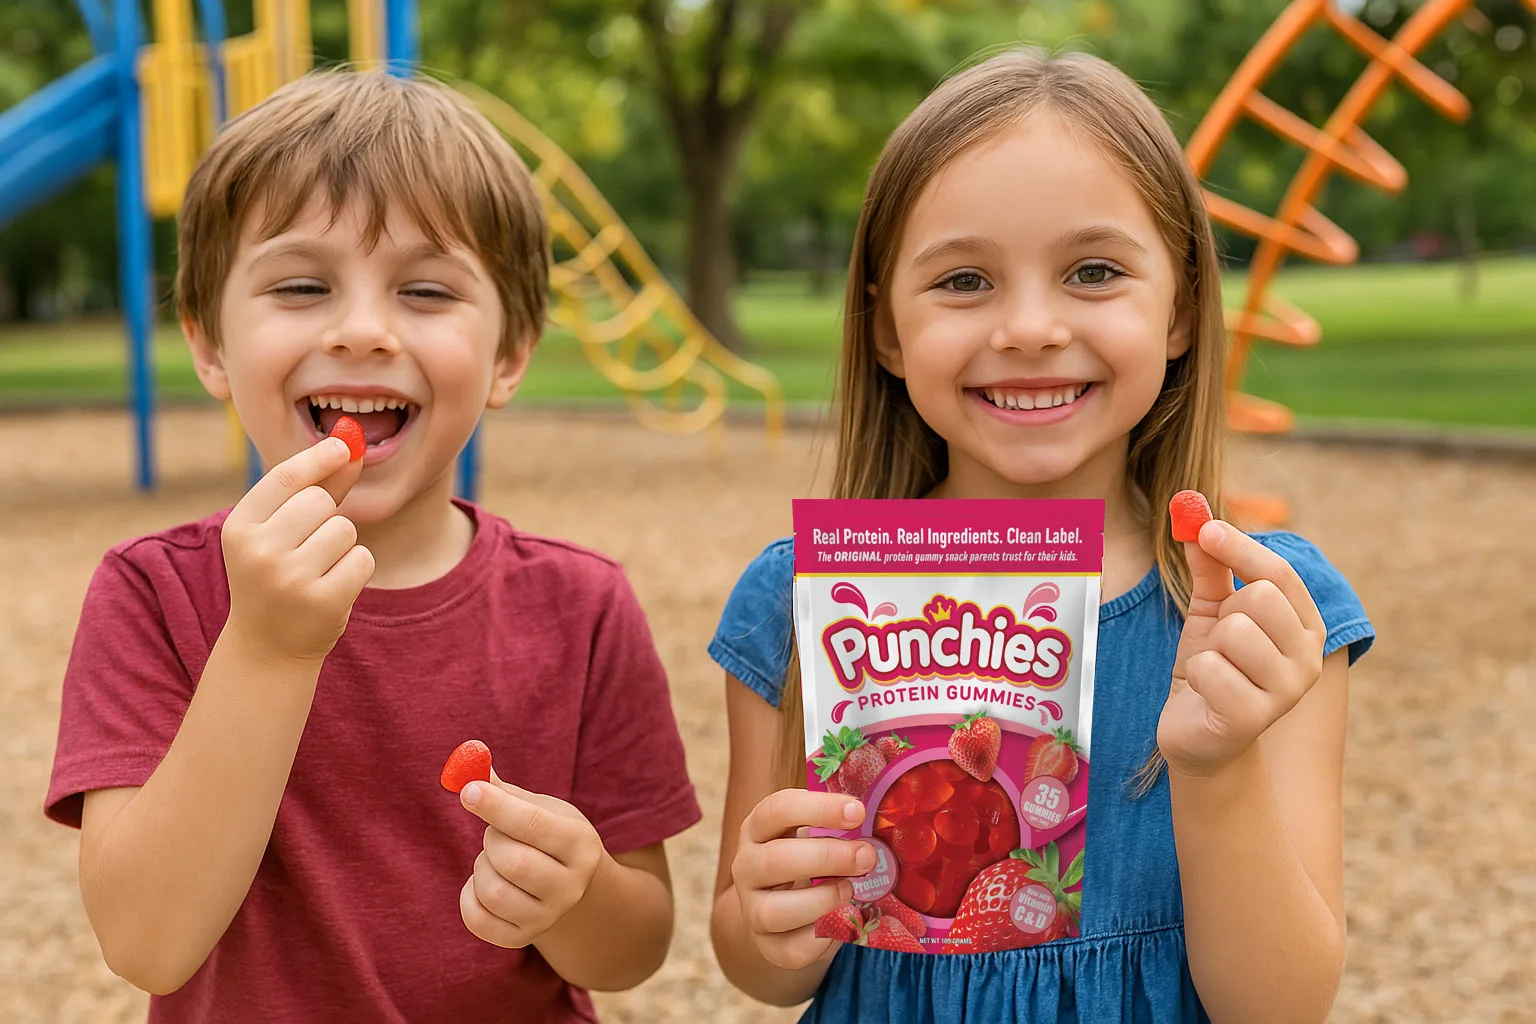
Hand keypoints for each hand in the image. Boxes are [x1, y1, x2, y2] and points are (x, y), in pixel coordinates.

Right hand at [220, 436, 371, 663]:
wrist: (268, 646)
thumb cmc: (277, 576)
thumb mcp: (280, 532)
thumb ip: (315, 488)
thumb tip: (350, 446)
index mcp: (239, 528)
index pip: (285, 478)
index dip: (318, 457)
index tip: (343, 444)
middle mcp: (258, 551)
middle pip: (321, 501)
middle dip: (327, 517)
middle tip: (309, 548)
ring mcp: (290, 579)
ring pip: (345, 530)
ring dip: (343, 546)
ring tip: (318, 570)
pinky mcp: (322, 602)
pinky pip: (362, 559)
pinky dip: (356, 569)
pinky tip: (332, 587)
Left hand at [458, 771, 604, 948]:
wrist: (571, 887)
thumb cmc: (549, 837)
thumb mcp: (541, 808)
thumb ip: (506, 792)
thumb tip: (470, 766)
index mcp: (580, 844)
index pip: (534, 824)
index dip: (496, 806)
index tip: (468, 789)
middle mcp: (570, 886)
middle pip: (513, 863)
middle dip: (492, 840)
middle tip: (496, 833)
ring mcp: (548, 916)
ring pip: (493, 892)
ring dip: (481, 867)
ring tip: (495, 859)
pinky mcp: (522, 937)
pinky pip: (478, 920)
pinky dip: (469, 896)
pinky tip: (484, 884)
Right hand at [731, 789, 877, 970]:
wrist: (787, 914)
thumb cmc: (810, 862)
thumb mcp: (816, 835)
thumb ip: (840, 828)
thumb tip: (883, 823)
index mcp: (758, 828)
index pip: (778, 810)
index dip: (818, 808)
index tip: (857, 812)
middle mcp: (746, 866)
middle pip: (774, 860)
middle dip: (827, 857)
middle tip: (867, 856)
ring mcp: (752, 909)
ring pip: (774, 911)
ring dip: (822, 899)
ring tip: (851, 890)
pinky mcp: (769, 947)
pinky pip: (794, 947)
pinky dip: (824, 937)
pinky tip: (842, 920)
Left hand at [1159, 519, 1325, 776]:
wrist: (1198, 734)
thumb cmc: (1213, 667)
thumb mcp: (1211, 612)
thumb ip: (1211, 567)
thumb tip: (1195, 518)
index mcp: (1305, 625)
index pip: (1279, 573)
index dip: (1240, 547)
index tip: (1205, 527)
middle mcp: (1308, 657)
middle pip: (1259, 597)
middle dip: (1224, 611)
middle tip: (1218, 637)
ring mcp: (1288, 691)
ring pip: (1234, 632)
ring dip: (1208, 647)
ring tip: (1214, 668)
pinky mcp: (1255, 718)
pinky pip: (1210, 669)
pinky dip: (1196, 674)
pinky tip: (1205, 693)